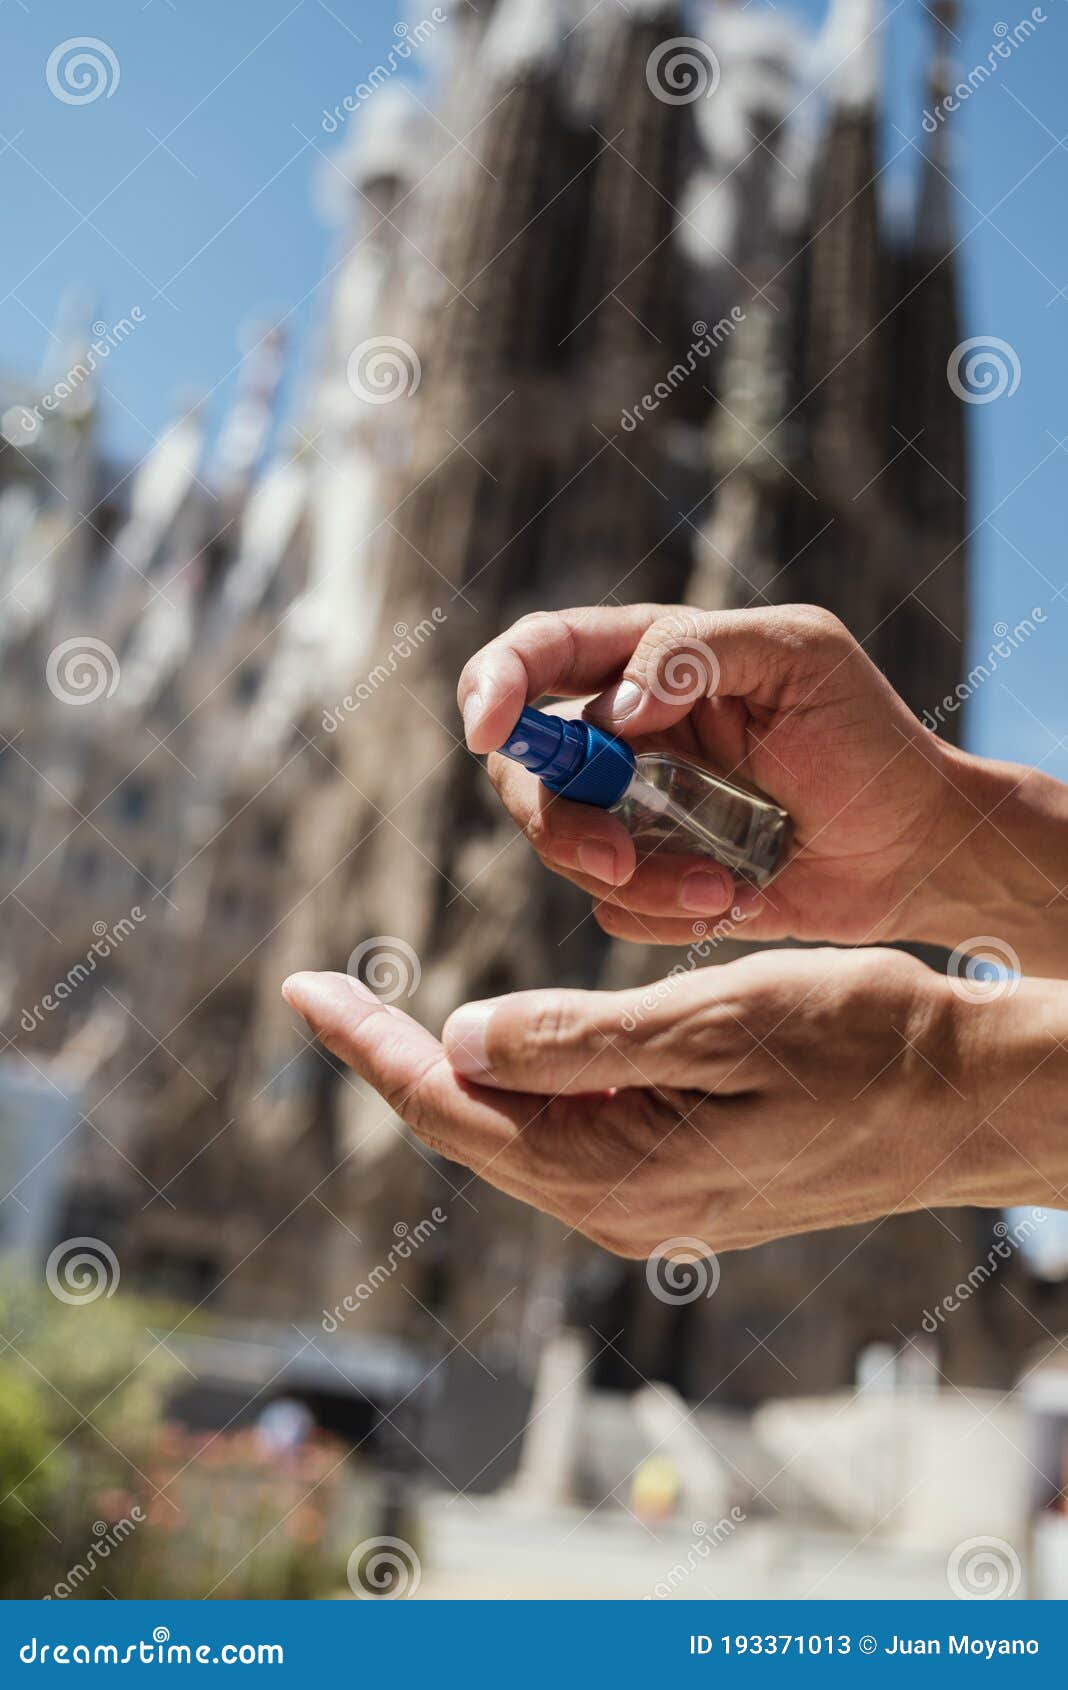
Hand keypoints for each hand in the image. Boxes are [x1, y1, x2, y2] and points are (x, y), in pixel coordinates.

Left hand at [281, 953, 1064, 1254]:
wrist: (965, 1102)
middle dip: (389, 1059)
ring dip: (448, 1074)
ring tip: (384, 1019)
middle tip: (325, 992)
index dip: (367, 1045)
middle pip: (467, 1129)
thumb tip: (460, 1040)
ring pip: (512, 1137)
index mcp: (615, 1169)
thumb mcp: (718, 1020)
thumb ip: (581, 1040)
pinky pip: (565, 1140)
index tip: (302, 988)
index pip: (450, 1105)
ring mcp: (649, 1207)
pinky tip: (498, 1052)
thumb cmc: (859, 1044)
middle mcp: (619, 1208)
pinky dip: (516, 1088)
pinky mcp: (678, 1188)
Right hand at [457, 604, 961, 947]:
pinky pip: (613, 907)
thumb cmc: (867, 739)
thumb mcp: (800, 656)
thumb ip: (696, 653)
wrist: (916, 850)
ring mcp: (632, 813)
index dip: (494, 684)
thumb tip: (613, 706)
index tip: (491, 728)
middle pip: (524, 772)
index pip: (536, 654)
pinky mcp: (652, 882)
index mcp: (645, 660)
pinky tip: (740, 899)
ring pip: (566, 850)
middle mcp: (622, 737)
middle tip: (616, 857)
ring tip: (731, 885)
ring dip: (642, 877)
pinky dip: (668, 913)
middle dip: (559, 822)